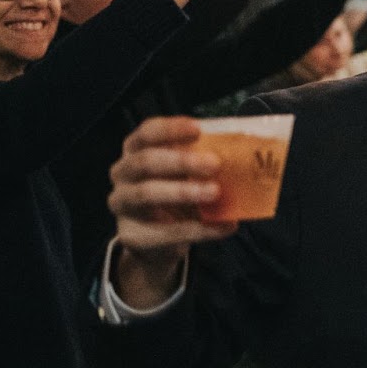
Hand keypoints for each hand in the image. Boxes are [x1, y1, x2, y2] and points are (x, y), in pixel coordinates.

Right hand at [109, 117, 237, 262]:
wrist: (155, 239)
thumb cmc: (174, 193)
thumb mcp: (186, 175)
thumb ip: (203, 164)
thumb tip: (244, 159)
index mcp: (136, 150)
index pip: (147, 133)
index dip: (170, 129)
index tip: (197, 129)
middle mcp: (122, 173)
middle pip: (145, 161)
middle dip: (180, 161)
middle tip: (214, 164)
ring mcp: (122, 203)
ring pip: (146, 193)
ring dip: (184, 191)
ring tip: (215, 193)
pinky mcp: (132, 234)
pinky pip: (165, 231)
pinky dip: (199, 229)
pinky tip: (225, 226)